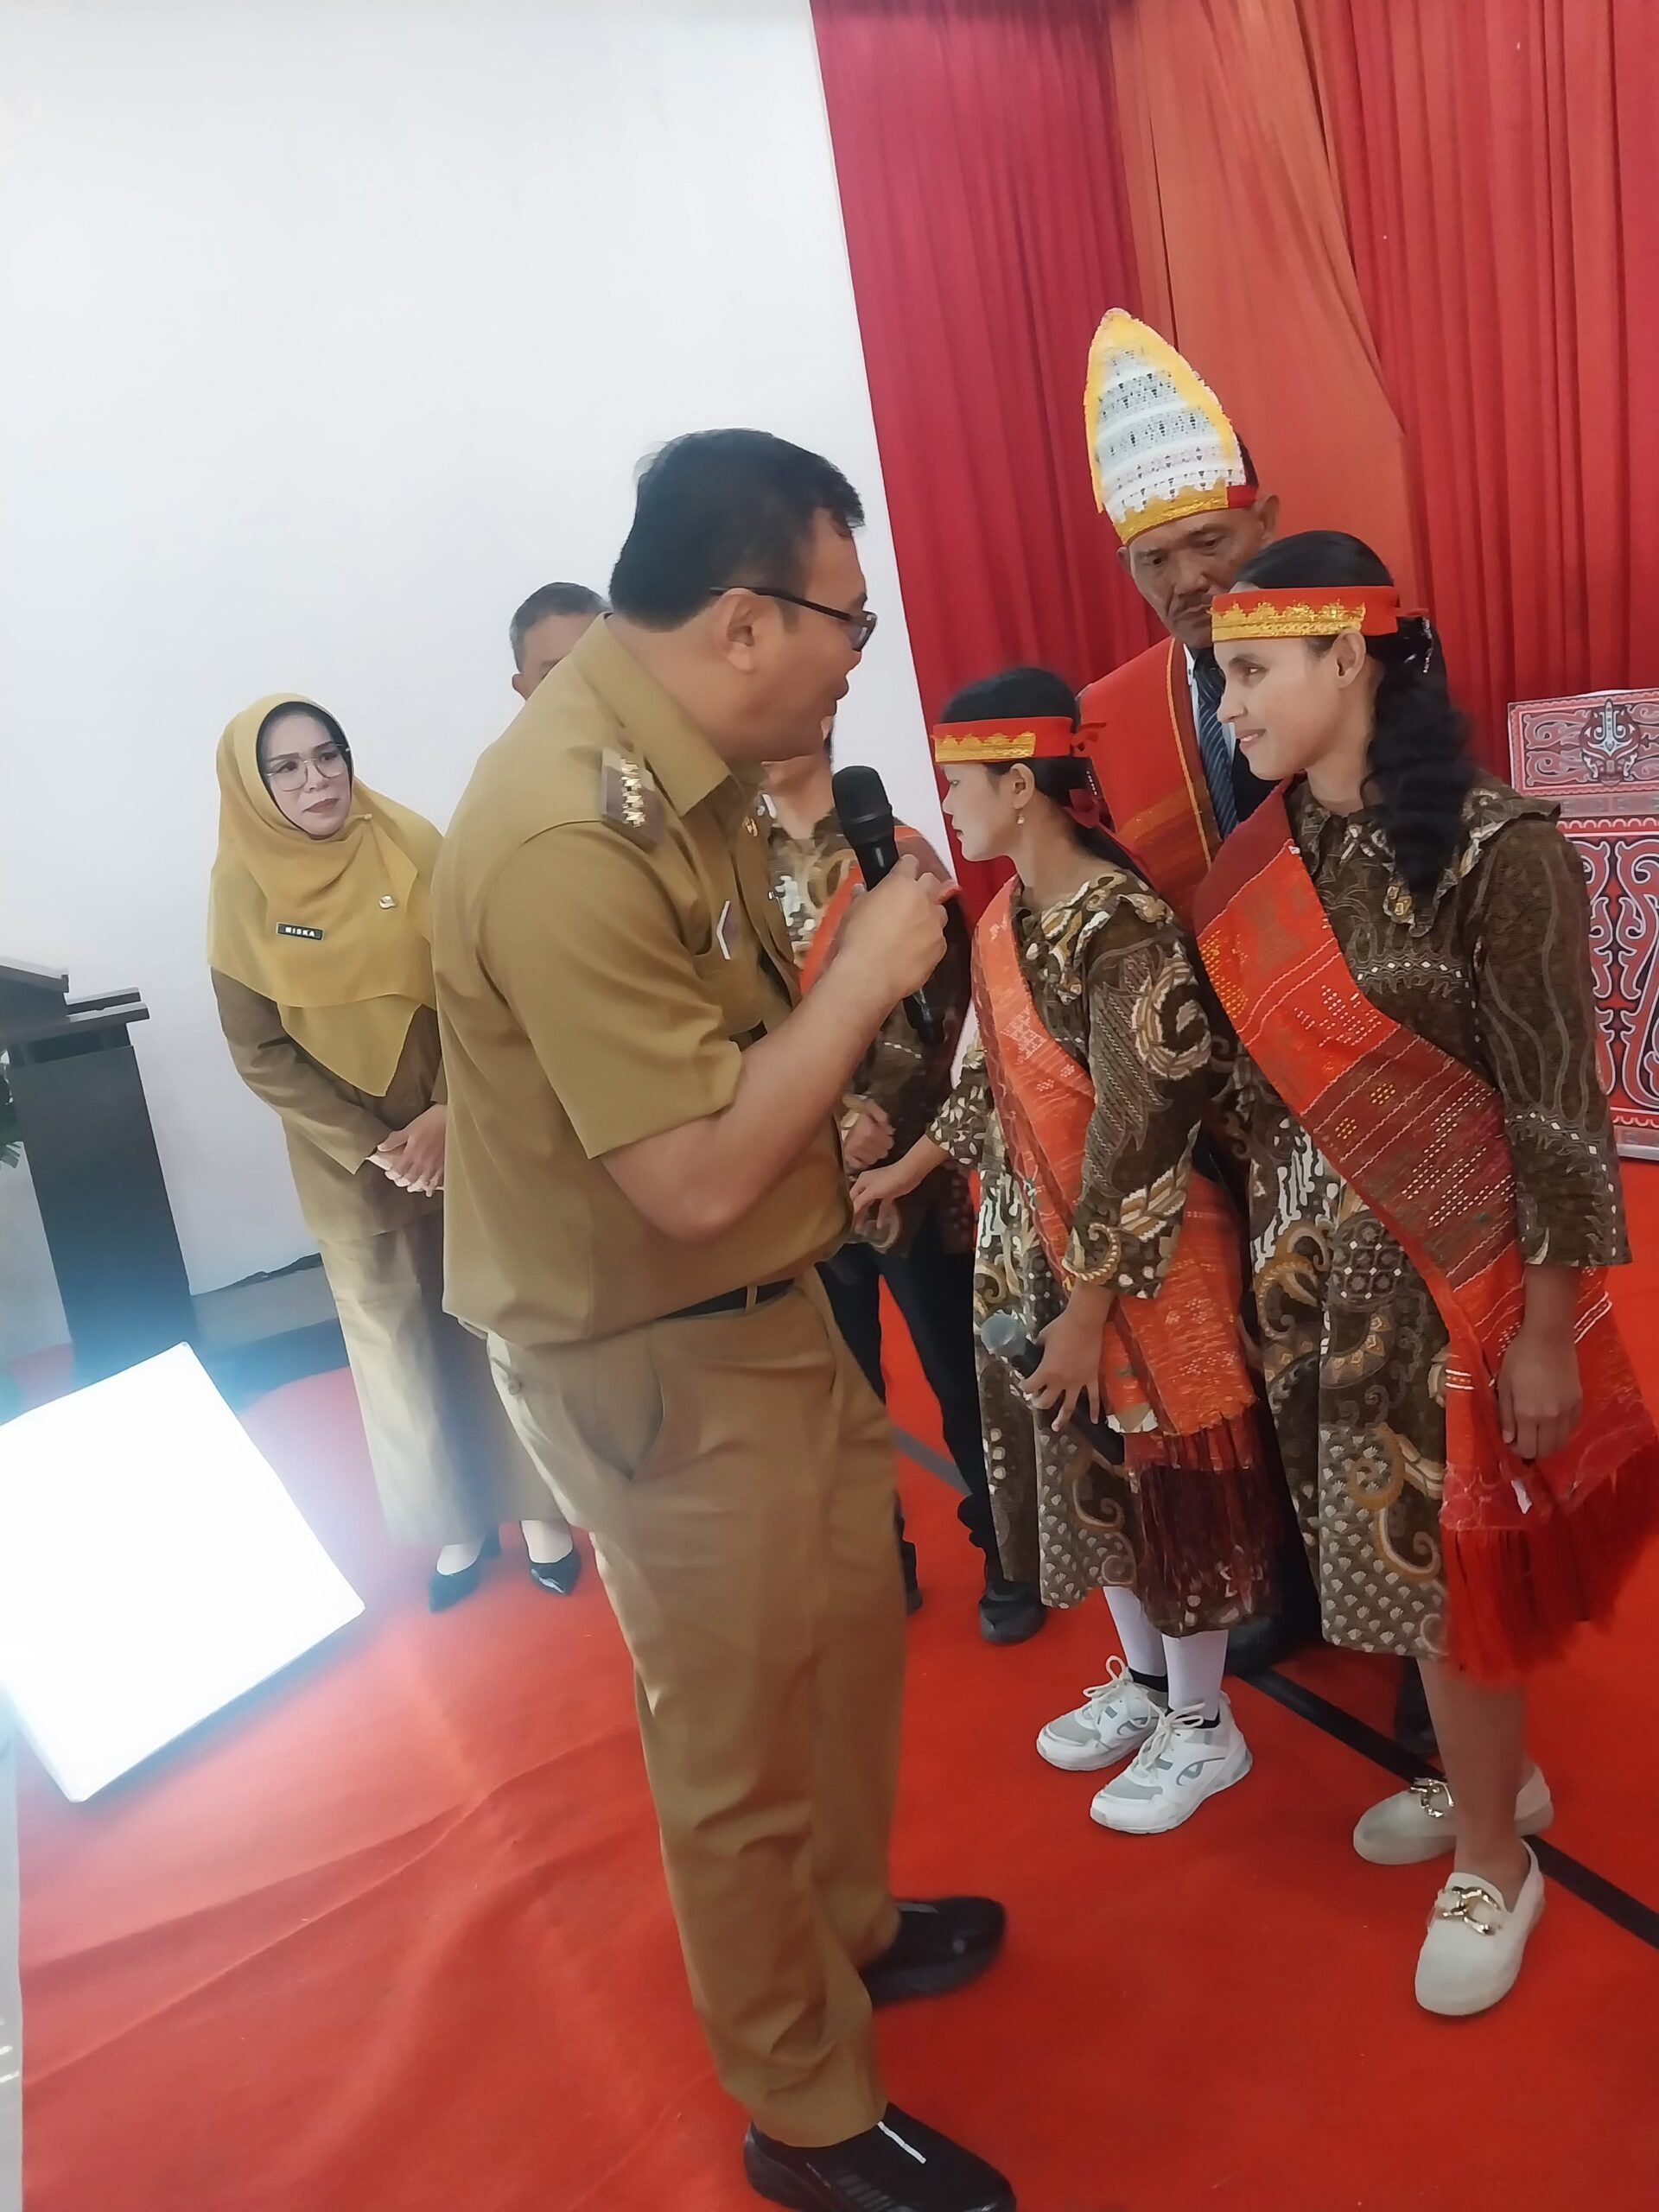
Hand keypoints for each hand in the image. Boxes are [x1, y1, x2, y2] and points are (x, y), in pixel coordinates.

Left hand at [374, 1103, 446, 1193]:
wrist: (455, 1120)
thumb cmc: (433, 1120)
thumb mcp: (411, 1127)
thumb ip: (396, 1139)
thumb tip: (381, 1147)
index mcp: (412, 1153)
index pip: (398, 1171)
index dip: (391, 1174)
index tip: (389, 1173)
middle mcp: (422, 1163)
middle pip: (409, 1179)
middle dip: (401, 1182)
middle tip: (398, 1180)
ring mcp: (435, 1166)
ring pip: (422, 1182)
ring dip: (415, 1186)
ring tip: (411, 1187)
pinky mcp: (446, 1165)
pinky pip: (437, 1181)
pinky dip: (432, 1187)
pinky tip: (430, 1191)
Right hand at [832, 857, 949, 1012]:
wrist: (869, 976)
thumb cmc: (856, 938)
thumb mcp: (853, 912)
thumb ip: (863, 897)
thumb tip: (863, 890)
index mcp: (901, 883)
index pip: (910, 862)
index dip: (905, 867)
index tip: (899, 874)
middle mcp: (924, 899)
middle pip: (932, 882)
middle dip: (923, 888)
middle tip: (909, 901)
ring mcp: (936, 924)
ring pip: (940, 911)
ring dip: (930, 915)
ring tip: (914, 929)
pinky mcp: (940, 948)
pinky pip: (939, 938)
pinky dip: (929, 941)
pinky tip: (915, 952)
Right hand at [840, 1098, 893, 1172]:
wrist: (845, 1118)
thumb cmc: (863, 1115)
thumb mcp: (873, 1109)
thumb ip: (882, 1116)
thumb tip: (889, 1130)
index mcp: (868, 1130)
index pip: (887, 1144)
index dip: (888, 1141)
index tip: (887, 1137)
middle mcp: (859, 1141)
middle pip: (881, 1154)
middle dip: (882, 1148)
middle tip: (879, 1143)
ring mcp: (851, 1150)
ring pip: (871, 1161)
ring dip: (873, 1155)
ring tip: (871, 1148)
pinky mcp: (846, 1156)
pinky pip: (858, 1165)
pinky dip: (861, 1162)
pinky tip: (862, 1155)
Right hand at [850, 1134, 945, 1228]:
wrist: (908, 1174)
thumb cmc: (887, 1181)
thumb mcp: (871, 1192)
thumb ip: (860, 1202)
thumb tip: (851, 1211)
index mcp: (861, 1181)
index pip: (851, 1196)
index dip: (849, 1208)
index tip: (846, 1221)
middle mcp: (868, 1184)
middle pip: (860, 1201)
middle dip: (857, 1213)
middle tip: (853, 1227)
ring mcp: (879, 1189)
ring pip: (870, 1204)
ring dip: (867, 1214)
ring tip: (862, 1228)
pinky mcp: (889, 1193)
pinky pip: (882, 1205)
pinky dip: (881, 1214)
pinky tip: (880, 1225)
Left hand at [1024, 1291, 1108, 1432]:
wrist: (1084, 1322)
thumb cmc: (1061, 1327)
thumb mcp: (1042, 1338)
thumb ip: (1038, 1349)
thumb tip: (1035, 1351)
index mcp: (1046, 1372)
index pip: (1029, 1386)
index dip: (1024, 1387)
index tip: (1023, 1385)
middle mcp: (1061, 1381)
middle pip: (1046, 1401)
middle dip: (1039, 1403)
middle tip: (1037, 1402)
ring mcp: (1078, 1383)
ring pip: (1068, 1407)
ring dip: (1061, 1419)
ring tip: (1055, 1426)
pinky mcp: (1092, 1379)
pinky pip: (1094, 1399)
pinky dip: (1094, 1411)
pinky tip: (1094, 1421)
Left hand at [1497, 1325, 1581, 1461]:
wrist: (1549, 1338)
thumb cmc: (1519, 1358)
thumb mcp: (1504, 1385)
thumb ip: (1506, 1415)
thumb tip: (1508, 1440)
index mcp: (1527, 1414)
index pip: (1527, 1449)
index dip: (1518, 1450)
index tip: (1512, 1442)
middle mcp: (1549, 1418)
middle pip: (1546, 1451)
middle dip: (1534, 1450)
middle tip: (1525, 1439)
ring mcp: (1567, 1412)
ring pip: (1561, 1443)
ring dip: (1549, 1444)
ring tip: (1538, 1432)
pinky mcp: (1579, 1403)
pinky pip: (1571, 1428)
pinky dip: (1561, 1431)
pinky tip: (1552, 1421)